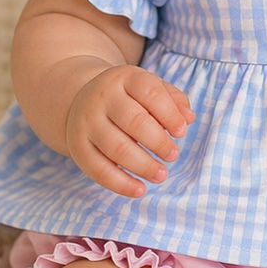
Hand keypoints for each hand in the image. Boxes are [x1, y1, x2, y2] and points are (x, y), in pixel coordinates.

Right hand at [65, 65, 194, 196]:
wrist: (81, 99)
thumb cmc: (128, 97)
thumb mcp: (149, 88)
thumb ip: (173, 100)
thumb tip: (188, 118)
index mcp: (124, 78)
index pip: (150, 92)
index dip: (169, 114)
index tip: (181, 132)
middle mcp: (102, 98)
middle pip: (134, 121)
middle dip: (158, 142)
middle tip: (173, 155)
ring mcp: (87, 123)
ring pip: (116, 148)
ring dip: (143, 165)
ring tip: (161, 174)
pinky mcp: (78, 147)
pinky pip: (98, 169)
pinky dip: (120, 184)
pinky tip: (140, 189)